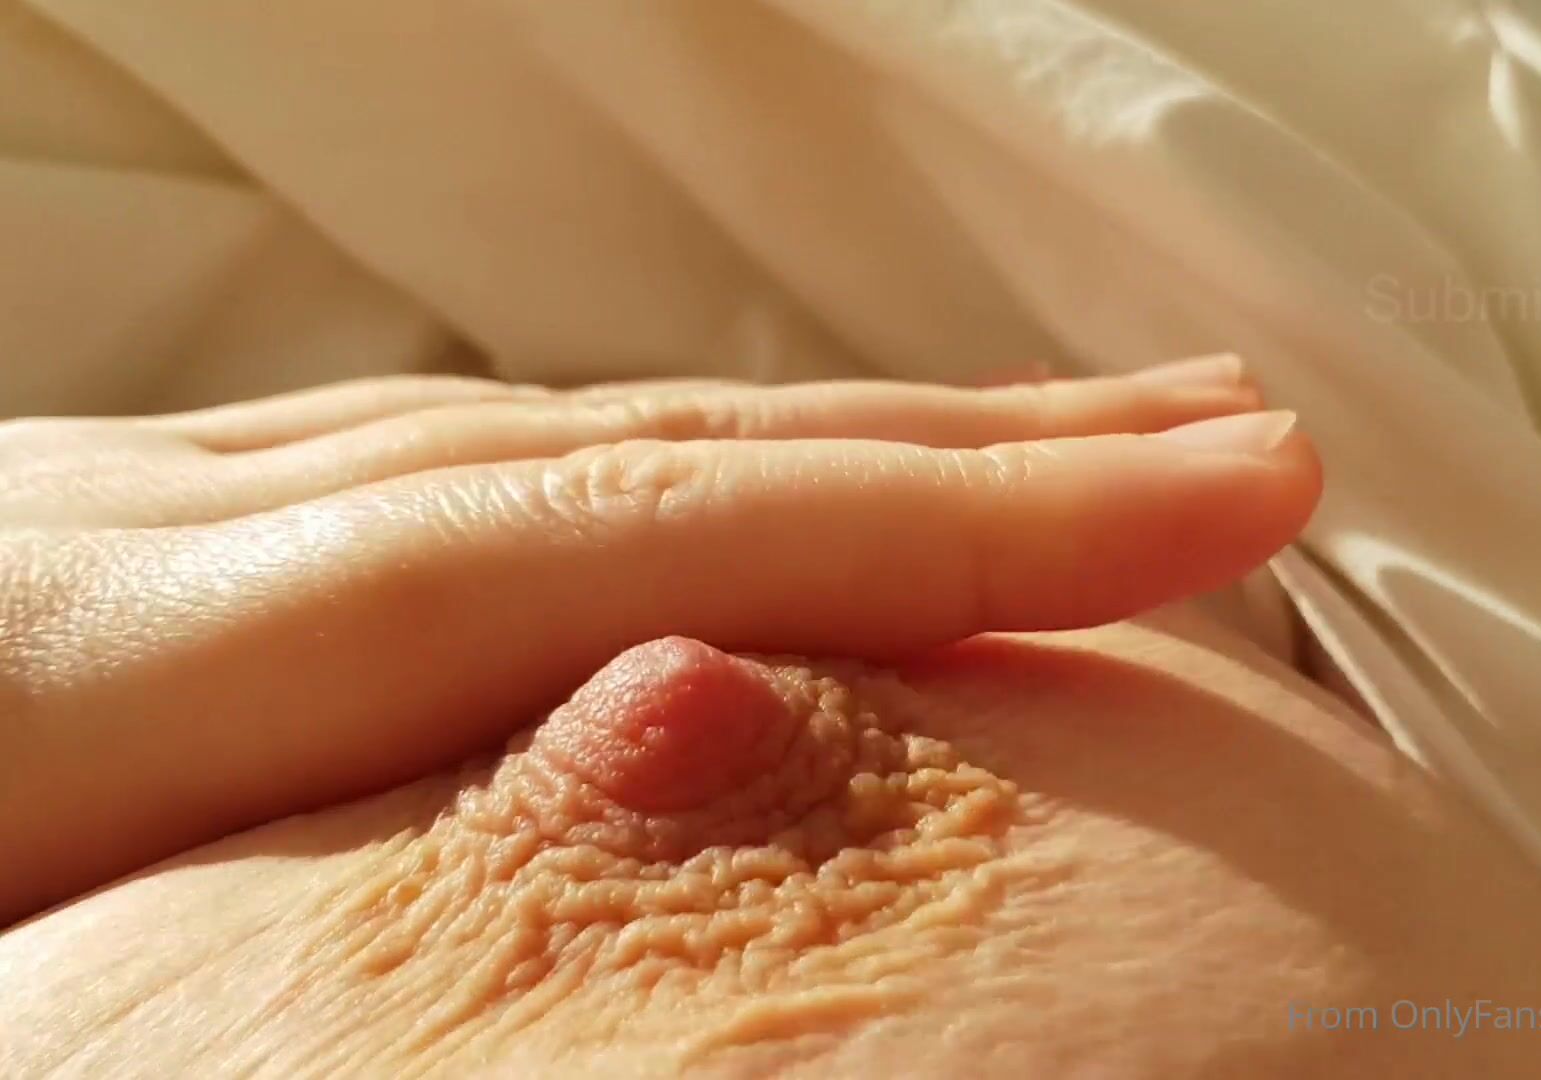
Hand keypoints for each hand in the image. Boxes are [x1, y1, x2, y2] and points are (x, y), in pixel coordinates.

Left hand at [0, 358, 1318, 923]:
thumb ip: (244, 943)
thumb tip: (634, 766)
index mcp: (105, 660)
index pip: (635, 551)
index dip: (953, 515)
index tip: (1221, 498)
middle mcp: (156, 531)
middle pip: (650, 451)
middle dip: (976, 442)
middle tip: (1240, 438)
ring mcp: (137, 508)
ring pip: (579, 441)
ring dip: (853, 447)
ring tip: (1072, 462)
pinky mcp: (112, 534)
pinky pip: (473, 481)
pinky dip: (681, 486)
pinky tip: (774, 510)